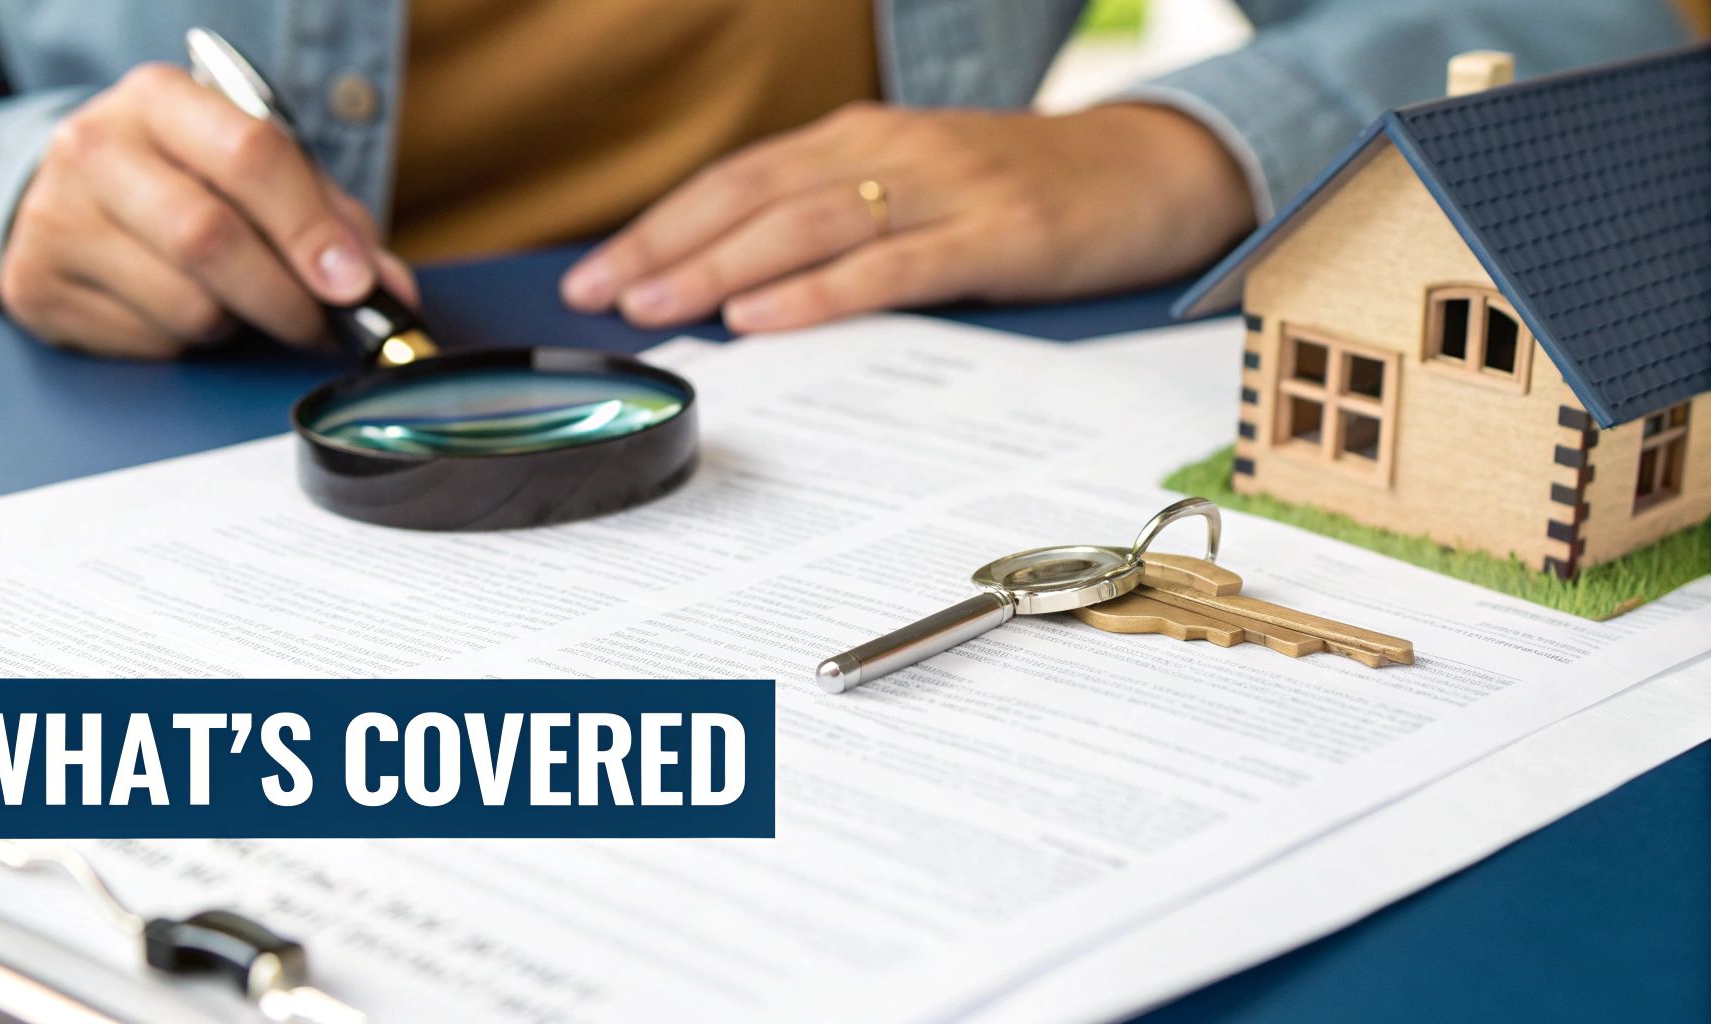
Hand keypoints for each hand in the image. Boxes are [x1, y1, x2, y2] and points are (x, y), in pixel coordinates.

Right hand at [0, 63, 416, 358]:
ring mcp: (55, 218)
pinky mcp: (37, 287)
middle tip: (320, 323)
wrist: (71, 197)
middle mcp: (94, 147)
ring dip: (238, 324)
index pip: (249, 155)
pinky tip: (181, 313)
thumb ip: (331, 222)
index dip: (312, 229)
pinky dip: (189, 346)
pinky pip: (150, 344)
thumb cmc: (186, 183)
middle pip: (209, 237)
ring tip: (239, 304)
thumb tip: (389, 291)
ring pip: (186, 304)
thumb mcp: (255, 174)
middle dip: (284, 296)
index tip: (354, 284)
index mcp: (160, 99)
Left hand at [561, 102, 1255, 332]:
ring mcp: (944, 188)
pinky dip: (819, 292)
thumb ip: (843, 223)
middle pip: (754, 197)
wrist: (1156, 170)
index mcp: (865, 139)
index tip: (595, 275)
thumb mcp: (922, 189)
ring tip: (658, 307)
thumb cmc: (1028, 190)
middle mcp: (892, 150)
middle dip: (666, 249)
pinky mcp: (995, 234)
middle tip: (599, 298)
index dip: (661, 225)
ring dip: (721, 267)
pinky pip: (891, 266)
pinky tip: (764, 319)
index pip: (739, 180)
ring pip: (808, 224)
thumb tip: (743, 283)